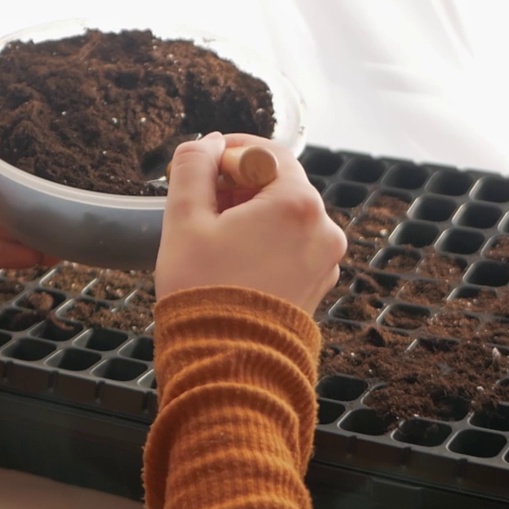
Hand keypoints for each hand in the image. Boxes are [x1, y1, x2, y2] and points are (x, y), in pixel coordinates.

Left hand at [0, 74, 52, 355]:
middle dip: (40, 192)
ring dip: (38, 226)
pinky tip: (52, 252)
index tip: (61, 146)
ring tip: (70, 227)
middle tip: (76, 192)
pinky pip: (6, 251)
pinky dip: (27, 253)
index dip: (27, 150)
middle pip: (12, 188)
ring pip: (13, 221)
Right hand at [155, 133, 345, 313]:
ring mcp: (324, 261)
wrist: (226, 364)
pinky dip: (265, 243)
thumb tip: (206, 143)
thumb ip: (193, 166)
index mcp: (298, 204)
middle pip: (279, 185)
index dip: (230, 151)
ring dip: (250, 215)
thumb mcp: (184, 219)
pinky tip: (232, 262)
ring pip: (284, 217)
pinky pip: (291, 247)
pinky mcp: (316, 286)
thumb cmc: (203, 291)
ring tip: (212, 238)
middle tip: (200, 203)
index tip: (202, 162)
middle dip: (238, 186)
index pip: (268, 153)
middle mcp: (323, 229)